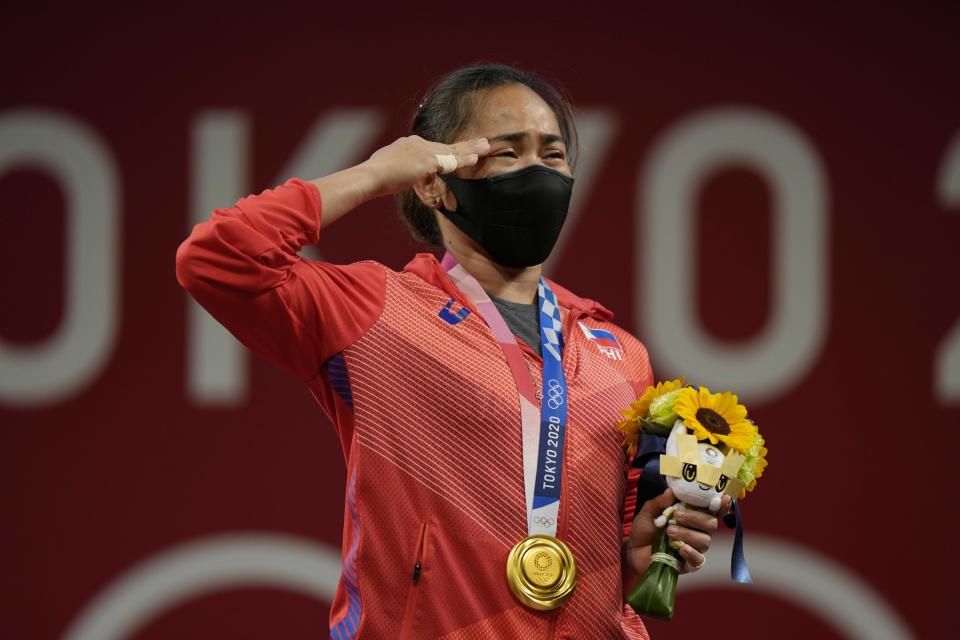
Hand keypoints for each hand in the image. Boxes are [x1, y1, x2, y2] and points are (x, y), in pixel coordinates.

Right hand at [362, 135, 490, 196]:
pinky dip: (464, 159)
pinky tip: (476, 158)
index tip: (458, 151)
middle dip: (463, 145)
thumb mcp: (387, 169)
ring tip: (486, 146)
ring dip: (470, 149)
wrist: (370, 176)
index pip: (432, 148)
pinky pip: (450, 160)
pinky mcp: (427, 160)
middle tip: (480, 142)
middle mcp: (416, 143)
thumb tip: (395, 175)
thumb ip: (397, 169)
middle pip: (445, 145)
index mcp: (407, 145)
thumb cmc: (374, 177)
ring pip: (451, 150)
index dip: (447, 151)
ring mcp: (422, 150)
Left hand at [625, 489, 730, 575]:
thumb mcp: (648, 512)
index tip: (724, 497)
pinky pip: (699, 560)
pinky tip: (680, 548)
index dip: (721, 505)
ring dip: (687, 534)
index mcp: (692, 516)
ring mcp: (695, 548)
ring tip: (669, 532)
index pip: (712, 510)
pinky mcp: (688, 564)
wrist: (633, 551)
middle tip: (677, 515)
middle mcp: (698, 532)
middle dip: (695, 518)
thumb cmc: (645, 529)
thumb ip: (660, 502)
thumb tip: (672, 490)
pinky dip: (691, 553)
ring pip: (705, 540)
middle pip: (711, 524)